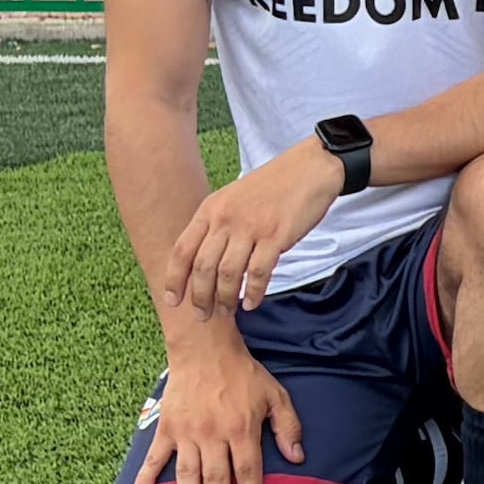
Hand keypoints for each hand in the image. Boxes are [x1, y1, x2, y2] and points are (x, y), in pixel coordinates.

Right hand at [130, 336, 295, 483]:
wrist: (205, 349)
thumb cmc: (244, 374)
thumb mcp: (276, 395)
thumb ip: (288, 427)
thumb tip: (298, 458)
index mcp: (241, 428)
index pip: (247, 470)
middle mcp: (213, 434)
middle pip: (216, 479)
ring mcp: (186, 432)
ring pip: (187, 474)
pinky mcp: (166, 428)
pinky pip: (154, 459)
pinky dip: (145, 480)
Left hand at [162, 140, 347, 316]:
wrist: (311, 168)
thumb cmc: (273, 186)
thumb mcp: (233, 198)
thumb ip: (217, 224)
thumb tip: (204, 260)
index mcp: (210, 209)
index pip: (182, 250)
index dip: (175, 279)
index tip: (173, 301)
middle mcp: (226, 219)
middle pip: (203, 267)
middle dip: (200, 297)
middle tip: (202, 316)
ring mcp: (251, 227)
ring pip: (228, 273)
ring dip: (225, 299)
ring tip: (227, 312)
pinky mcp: (276, 235)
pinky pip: (258, 272)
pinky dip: (253, 292)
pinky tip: (251, 303)